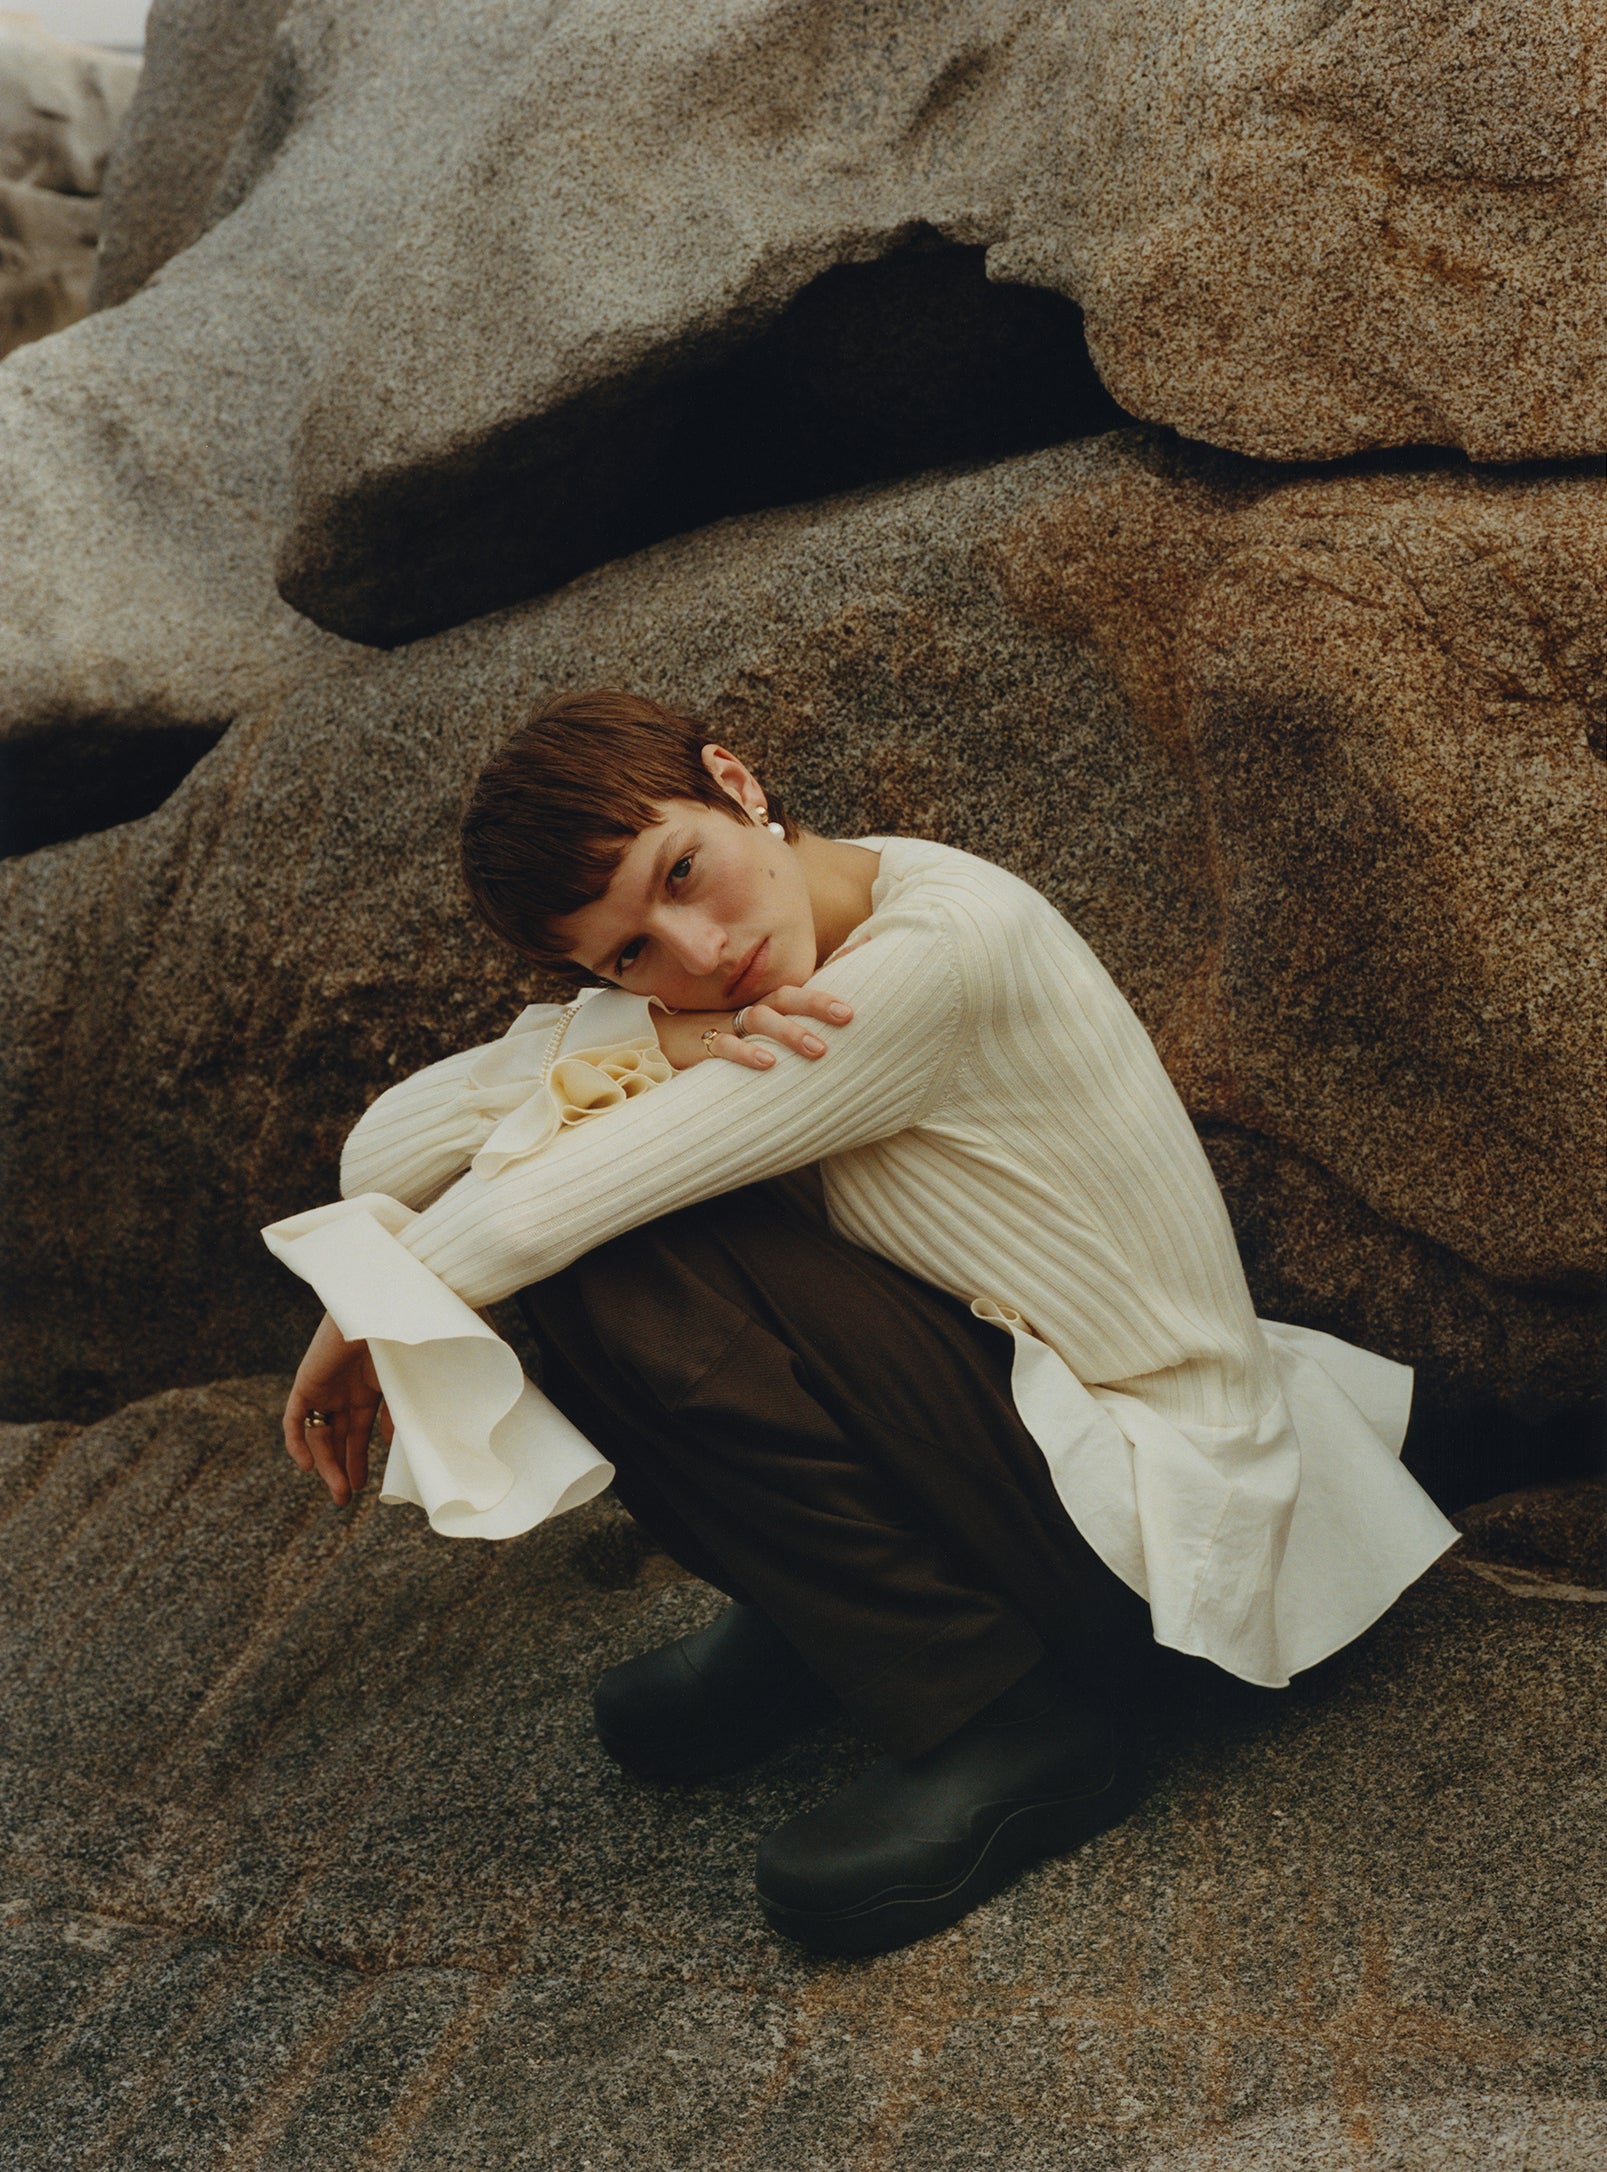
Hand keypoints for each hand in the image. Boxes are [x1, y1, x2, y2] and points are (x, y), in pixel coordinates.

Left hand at [282, 1311, 391, 1506]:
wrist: (380, 1309)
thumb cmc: (402, 1340)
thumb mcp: (407, 1384)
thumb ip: (400, 1413)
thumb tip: (393, 1443)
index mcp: (370, 1389)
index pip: (359, 1432)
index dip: (359, 1458)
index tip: (363, 1486)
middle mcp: (345, 1391)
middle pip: (337, 1438)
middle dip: (341, 1468)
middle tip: (344, 1497)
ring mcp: (325, 1387)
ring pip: (318, 1435)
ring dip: (325, 1465)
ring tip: (338, 1492)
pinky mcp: (306, 1382)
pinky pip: (294, 1418)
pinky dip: (296, 1442)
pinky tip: (306, 1467)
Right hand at [656, 986, 853, 1071]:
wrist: (658, 1037)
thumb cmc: (718, 1032)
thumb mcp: (755, 1026)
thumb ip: (789, 1024)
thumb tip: (830, 1027)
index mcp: (766, 1001)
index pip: (802, 985)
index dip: (829, 974)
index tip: (863, 959)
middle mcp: (750, 1007)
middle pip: (787, 997)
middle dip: (818, 1004)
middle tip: (848, 1015)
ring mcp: (727, 1023)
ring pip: (762, 1020)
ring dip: (790, 1032)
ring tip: (818, 1049)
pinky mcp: (703, 1044)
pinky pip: (726, 1046)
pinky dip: (746, 1053)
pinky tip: (767, 1062)